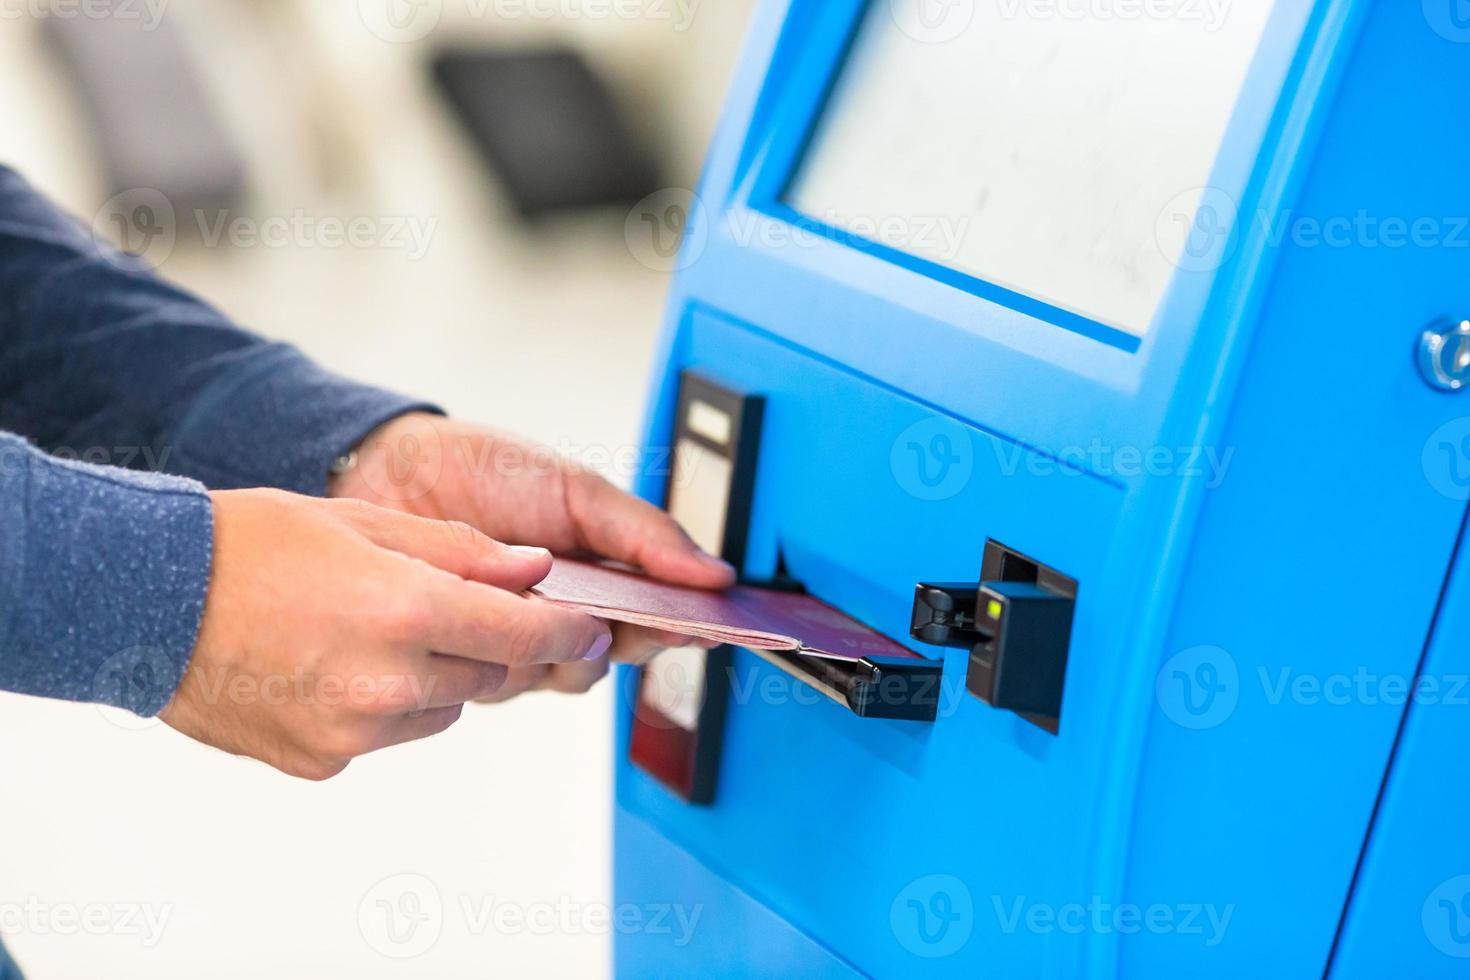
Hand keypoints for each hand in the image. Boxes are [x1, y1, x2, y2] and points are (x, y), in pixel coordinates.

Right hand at [160, 489, 611, 779]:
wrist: (145, 601)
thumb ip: (462, 552)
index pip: (525, 634)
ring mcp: (352, 733)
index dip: (567, 632)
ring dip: (434, 674)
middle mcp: (386, 683)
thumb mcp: (364, 522)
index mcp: (404, 611)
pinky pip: (387, 736)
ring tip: (372, 628)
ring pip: (442, 708)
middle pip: (489, 673)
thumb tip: (534, 571)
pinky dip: (384, 705)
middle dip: (488, 640)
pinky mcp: (322, 763)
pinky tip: (335, 663)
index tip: (592, 630)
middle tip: (450, 605)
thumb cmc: (247, 545)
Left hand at [327, 413, 733, 697]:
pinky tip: (490, 606)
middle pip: (613, 657)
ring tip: (536, 592)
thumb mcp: (579, 490)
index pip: (658, 619)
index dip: (684, 626)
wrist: (392, 469)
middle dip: (617, 636)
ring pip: (561, 675)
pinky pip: (499, 678)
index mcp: (602, 577)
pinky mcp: (466, 658)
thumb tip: (714, 573)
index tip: (703, 623)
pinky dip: (500, 645)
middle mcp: (563, 617)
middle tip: (610, 606)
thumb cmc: (485, 471)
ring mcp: (515, 640)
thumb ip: (645, 534)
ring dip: (555, 640)